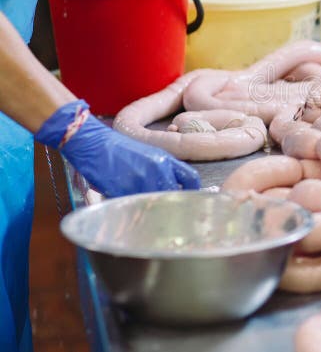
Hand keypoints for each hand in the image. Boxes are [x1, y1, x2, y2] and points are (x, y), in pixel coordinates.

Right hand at [34, 101, 199, 197]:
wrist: (93, 142)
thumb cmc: (118, 148)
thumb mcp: (148, 154)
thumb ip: (162, 170)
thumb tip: (172, 189)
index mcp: (165, 160)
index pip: (190, 178)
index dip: (193, 191)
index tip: (190, 200)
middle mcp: (157, 169)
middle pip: (173, 195)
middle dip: (169, 204)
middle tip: (164, 211)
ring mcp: (141, 180)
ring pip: (154, 203)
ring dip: (150, 209)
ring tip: (143, 210)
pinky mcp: (124, 189)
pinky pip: (134, 206)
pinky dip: (132, 210)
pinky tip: (127, 207)